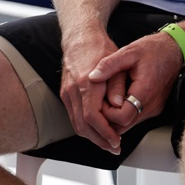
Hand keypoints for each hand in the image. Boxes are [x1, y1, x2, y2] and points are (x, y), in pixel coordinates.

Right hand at [59, 30, 126, 152]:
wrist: (80, 37)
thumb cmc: (99, 48)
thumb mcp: (117, 64)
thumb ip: (118, 87)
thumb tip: (119, 107)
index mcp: (87, 83)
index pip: (92, 117)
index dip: (105, 133)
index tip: (116, 140)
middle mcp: (73, 90)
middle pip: (82, 126)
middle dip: (99, 140)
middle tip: (114, 147)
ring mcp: (67, 92)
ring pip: (76, 124)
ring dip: (92, 137)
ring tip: (108, 142)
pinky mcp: (65, 93)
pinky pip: (73, 116)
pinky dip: (85, 127)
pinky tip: (97, 130)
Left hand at [90, 31, 183, 132]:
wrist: (175, 49)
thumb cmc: (154, 49)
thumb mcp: (128, 52)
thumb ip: (109, 65)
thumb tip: (93, 77)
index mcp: (145, 91)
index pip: (122, 117)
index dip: (107, 112)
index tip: (101, 100)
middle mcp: (152, 104)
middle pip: (125, 125)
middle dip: (109, 117)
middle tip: (102, 100)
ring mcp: (155, 107)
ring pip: (130, 123)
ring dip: (117, 115)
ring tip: (110, 97)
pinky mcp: (156, 107)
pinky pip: (137, 117)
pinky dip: (126, 112)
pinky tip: (121, 97)